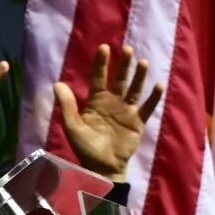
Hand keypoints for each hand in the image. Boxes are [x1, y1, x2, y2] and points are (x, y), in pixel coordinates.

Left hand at [55, 44, 164, 180]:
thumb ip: (67, 105)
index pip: (99, 78)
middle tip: (127, 49)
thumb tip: (57, 83)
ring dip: (139, 76)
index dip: (101, 63)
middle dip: (123, 65)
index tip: (104, 48)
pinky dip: (153, 97)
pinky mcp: (138, 121)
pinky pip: (148, 107)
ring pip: (135, 89)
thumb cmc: (85, 147)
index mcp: (96, 101)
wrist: (102, 166)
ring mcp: (127, 110)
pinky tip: (158, 85)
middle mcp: (113, 102)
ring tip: (143, 62)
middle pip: (119, 79)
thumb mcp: (73, 126)